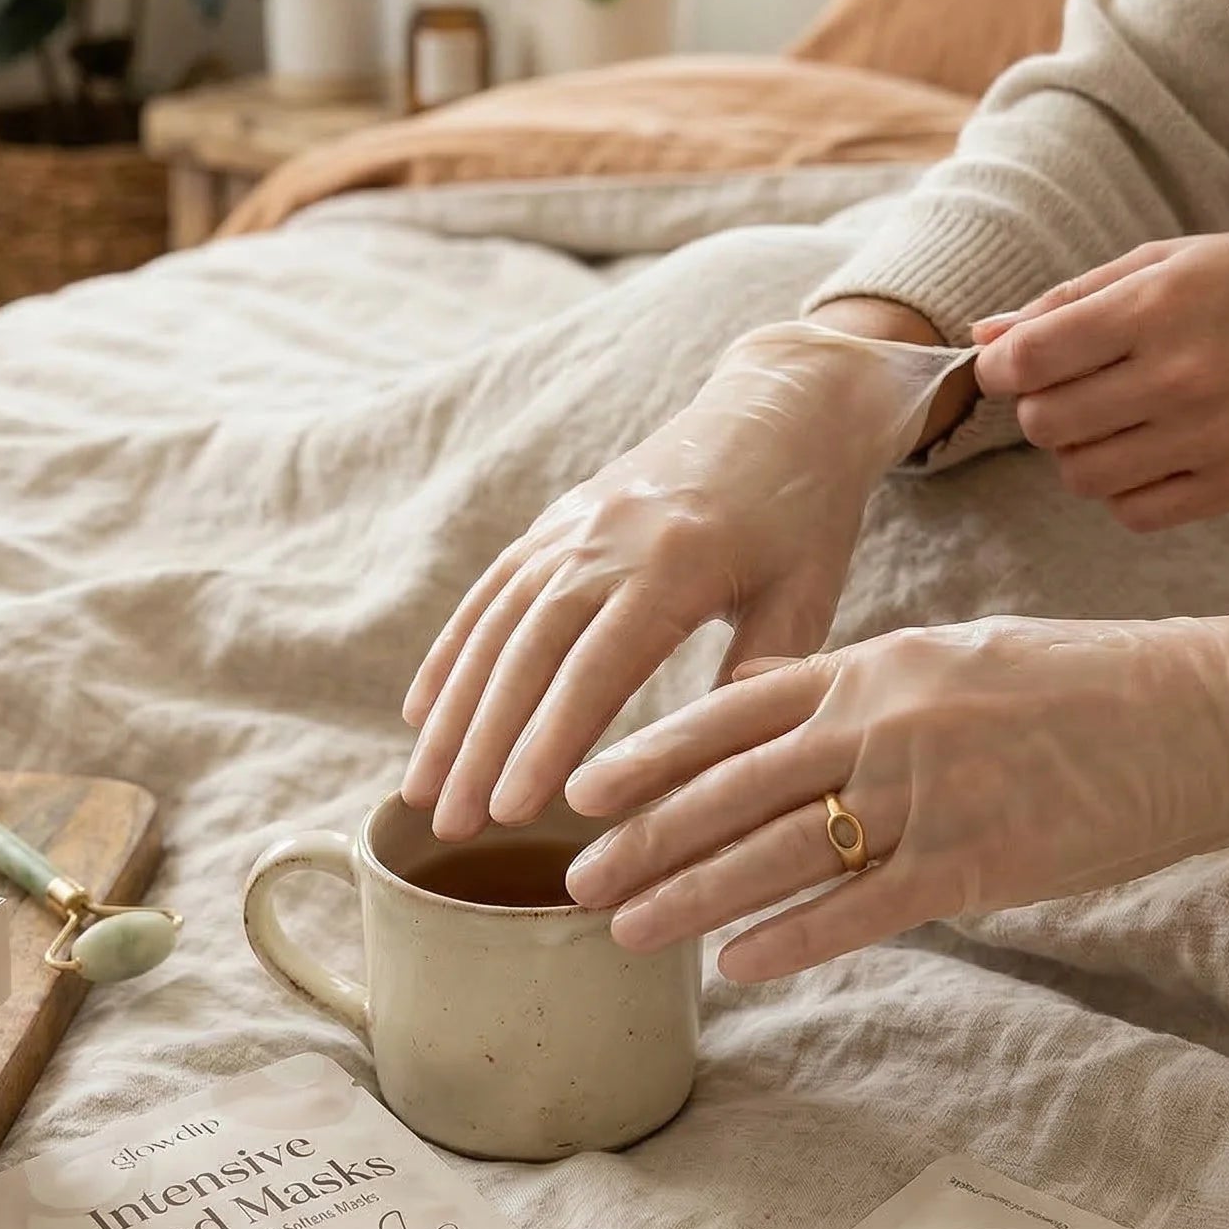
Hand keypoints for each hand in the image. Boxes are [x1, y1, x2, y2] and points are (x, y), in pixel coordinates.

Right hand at [400, 319, 944, 839]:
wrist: (784, 405)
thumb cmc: (808, 512)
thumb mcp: (810, 592)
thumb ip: (763, 670)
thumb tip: (724, 760)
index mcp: (676, 564)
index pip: (596, 670)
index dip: (547, 743)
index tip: (511, 810)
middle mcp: (607, 542)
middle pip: (526, 657)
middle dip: (479, 747)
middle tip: (446, 823)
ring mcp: (572, 528)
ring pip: (494, 630)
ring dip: (451, 715)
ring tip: (419, 791)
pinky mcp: (556, 522)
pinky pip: (491, 594)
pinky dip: (452, 654)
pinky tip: (421, 713)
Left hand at [564, 603, 1228, 981]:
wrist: (1194, 715)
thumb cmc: (1069, 685)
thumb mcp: (946, 658)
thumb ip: (852, 687)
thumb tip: (758, 714)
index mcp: (874, 667)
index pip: (733, 714)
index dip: (650, 755)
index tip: (581, 789)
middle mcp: (886, 724)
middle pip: (736, 790)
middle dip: (647, 837)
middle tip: (578, 879)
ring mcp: (930, 794)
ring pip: (781, 853)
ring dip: (694, 896)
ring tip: (628, 929)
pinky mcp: (977, 863)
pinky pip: (862, 907)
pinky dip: (792, 936)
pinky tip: (736, 964)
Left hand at [971, 229, 1228, 530]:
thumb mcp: (1166, 262)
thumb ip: (1068, 301)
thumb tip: (984, 335)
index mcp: (1156, 309)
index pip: (1029, 360)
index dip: (1000, 368)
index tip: (1012, 365)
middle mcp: (1179, 378)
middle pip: (1045, 425)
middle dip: (1040, 408)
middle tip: (1074, 387)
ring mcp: (1207, 440)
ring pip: (1080, 476)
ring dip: (1079, 450)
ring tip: (1117, 417)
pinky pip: (1132, 512)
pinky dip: (1123, 488)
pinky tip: (1150, 451)